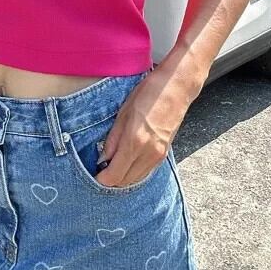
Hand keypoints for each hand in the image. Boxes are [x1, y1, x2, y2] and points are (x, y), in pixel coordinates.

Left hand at [94, 66, 191, 188]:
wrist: (176, 88)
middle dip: (111, 179)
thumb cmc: (148, 94)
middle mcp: (148, 154)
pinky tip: (127, 160)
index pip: (114, 175)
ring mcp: (159, 156)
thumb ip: (112, 140)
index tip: (94, 173)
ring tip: (112, 164)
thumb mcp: (123, 113)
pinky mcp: (165, 154)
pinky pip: (146, 171)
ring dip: (122, 176)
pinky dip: (134, 171)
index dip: (102, 178)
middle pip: (124, 181)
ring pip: (136, 179)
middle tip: (101, 168)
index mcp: (134, 142)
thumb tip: (103, 158)